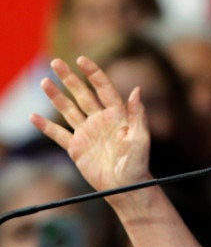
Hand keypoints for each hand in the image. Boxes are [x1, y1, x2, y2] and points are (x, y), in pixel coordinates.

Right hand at [30, 56, 151, 193]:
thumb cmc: (138, 163)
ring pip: (68, 110)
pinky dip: (46, 127)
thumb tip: (137, 89)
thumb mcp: (140, 138)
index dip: (93, 73)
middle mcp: (100, 120)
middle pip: (82, 94)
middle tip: (55, 62)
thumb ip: (137, 114)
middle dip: (69, 78)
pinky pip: (58, 135)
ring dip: (56, 96)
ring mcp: (87, 133)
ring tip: (44, 82)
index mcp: (117, 115)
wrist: (126, 187)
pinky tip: (34, 117)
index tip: (81, 59)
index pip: (103, 88)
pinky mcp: (76, 148)